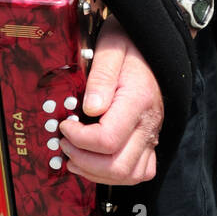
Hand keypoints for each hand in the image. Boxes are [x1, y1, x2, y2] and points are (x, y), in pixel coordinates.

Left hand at [58, 16, 162, 185]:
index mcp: (138, 100)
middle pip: (119, 166)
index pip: (108, 139)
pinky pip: (140, 170)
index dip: (79, 139)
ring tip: (75, 158)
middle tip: (65, 144)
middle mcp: (148, 122)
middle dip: (85, 161)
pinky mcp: (150, 138)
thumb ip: (101, 77)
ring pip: (131, 175)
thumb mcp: (110, 47)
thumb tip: (90, 109)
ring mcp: (151, 133)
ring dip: (99, 174)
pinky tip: (96, 162)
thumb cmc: (129, 42)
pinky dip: (117, 174)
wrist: (152, 40)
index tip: (64, 124)